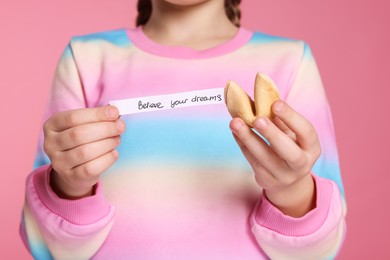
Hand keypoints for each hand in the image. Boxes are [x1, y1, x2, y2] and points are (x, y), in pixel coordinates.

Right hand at [43, 106, 124, 198]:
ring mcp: (59, 162)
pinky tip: (114, 153)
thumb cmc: (82, 141)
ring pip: (85, 152)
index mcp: (52, 125)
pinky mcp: (71, 177)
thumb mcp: (85, 125)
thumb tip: (114, 112)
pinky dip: (107, 159)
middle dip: (105, 129)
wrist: (74, 170)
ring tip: (117, 139)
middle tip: (120, 127)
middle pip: (79, 134)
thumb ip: (97, 118)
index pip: (73, 117)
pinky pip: (91, 168)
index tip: (115, 113)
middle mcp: (50, 144)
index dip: (96, 114)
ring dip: (107, 144)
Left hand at [230, 100, 320, 216]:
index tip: (275, 103)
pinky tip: (235, 131)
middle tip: (257, 119)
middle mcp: (301, 165)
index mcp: (312, 148)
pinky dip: (242, 144)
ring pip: (265, 157)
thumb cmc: (289, 147)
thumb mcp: (291, 134)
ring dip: (248, 138)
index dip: (291, 117)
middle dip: (272, 134)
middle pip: (289, 151)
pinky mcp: (266, 180)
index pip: (306, 132)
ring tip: (235, 122)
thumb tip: (262, 98)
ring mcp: (283, 175)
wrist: (288, 181)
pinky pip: (252, 160)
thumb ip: (280, 119)